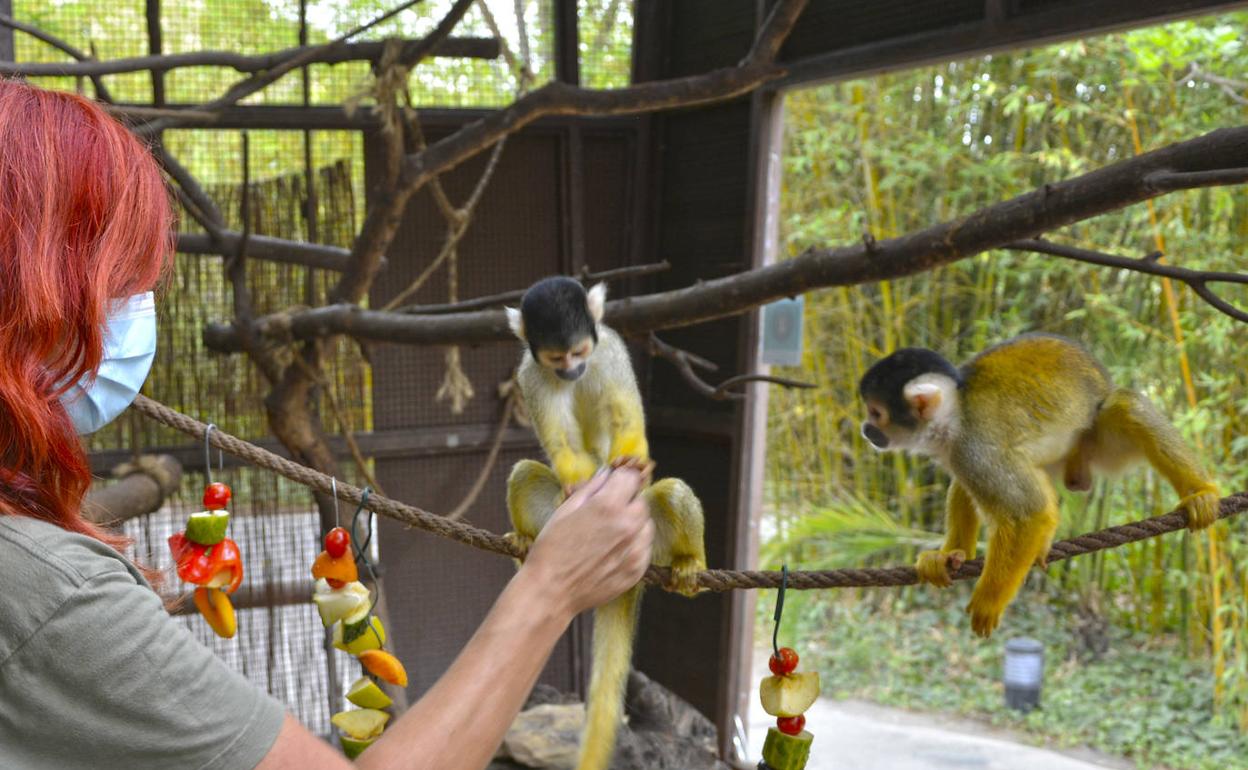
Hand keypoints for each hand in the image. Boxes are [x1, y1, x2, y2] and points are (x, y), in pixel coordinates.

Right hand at [520, 466, 654, 618]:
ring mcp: (636, 549)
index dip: (621, 478)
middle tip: (607, 511)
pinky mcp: (638, 570)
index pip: (631, 477)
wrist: (551, 591)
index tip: (614, 483)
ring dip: (634, 522)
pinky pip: (645, 547)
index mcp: (608, 505)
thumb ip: (592, 487)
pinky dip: (634, 544)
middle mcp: (628, 525)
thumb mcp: (566, 509)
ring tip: (611, 533)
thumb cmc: (552, 548)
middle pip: (641, 500)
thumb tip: (608, 472)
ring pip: (647, 524)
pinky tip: (614, 550)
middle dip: (627, 500)